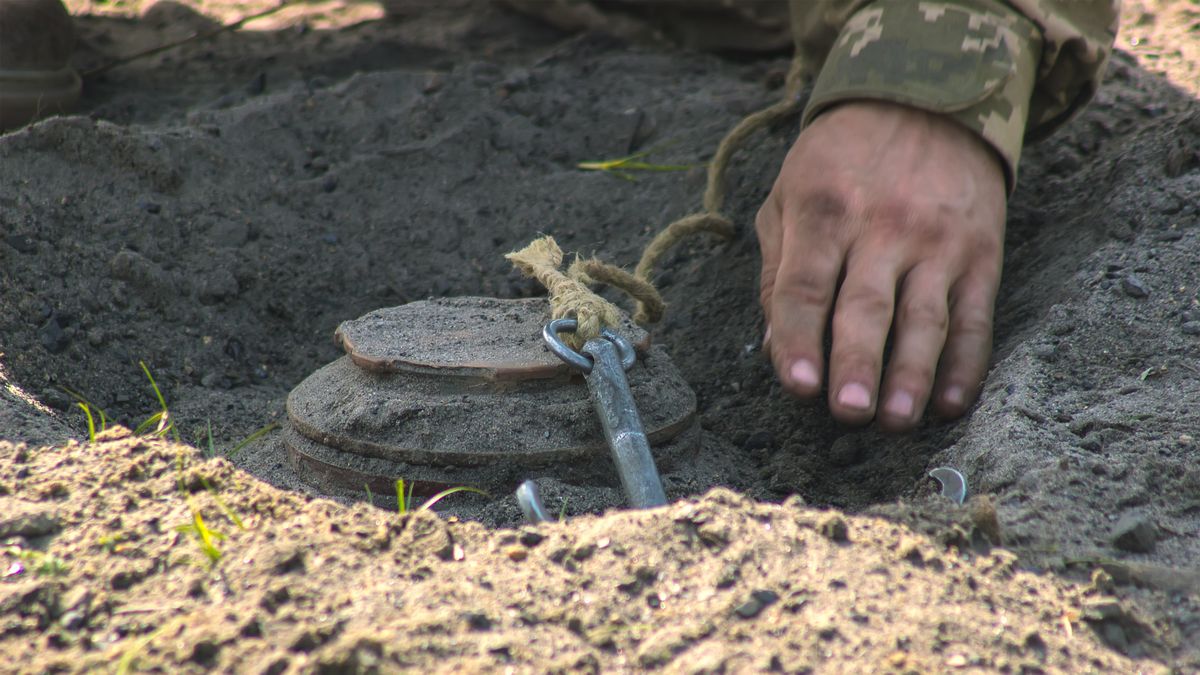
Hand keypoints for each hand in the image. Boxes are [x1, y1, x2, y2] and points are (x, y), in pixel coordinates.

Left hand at [756, 100, 1006, 430]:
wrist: (928, 99)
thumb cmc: (839, 162)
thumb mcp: (788, 196)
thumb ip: (778, 273)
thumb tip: (775, 350)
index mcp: (824, 211)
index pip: (806, 287)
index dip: (799, 338)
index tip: (797, 385)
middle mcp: (882, 227)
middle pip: (867, 307)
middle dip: (857, 364)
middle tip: (847, 414)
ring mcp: (937, 242)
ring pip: (925, 319)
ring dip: (911, 375)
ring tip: (895, 421)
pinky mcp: (982, 254)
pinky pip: (975, 317)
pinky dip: (965, 364)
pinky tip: (951, 402)